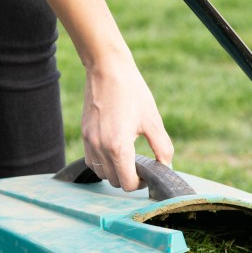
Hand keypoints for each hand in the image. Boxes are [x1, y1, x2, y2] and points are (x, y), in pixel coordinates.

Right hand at [82, 58, 173, 191]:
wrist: (108, 69)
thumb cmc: (133, 92)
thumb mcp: (153, 121)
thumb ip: (163, 148)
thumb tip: (167, 167)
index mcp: (118, 146)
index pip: (128, 183)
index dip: (141, 183)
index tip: (148, 173)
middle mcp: (100, 147)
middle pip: (114, 181)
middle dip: (129, 178)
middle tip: (141, 165)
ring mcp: (89, 141)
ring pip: (101, 174)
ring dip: (115, 172)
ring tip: (128, 157)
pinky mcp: (84, 134)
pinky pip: (91, 161)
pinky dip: (103, 163)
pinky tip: (114, 151)